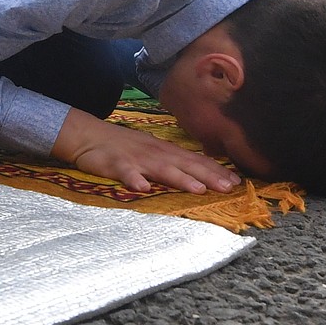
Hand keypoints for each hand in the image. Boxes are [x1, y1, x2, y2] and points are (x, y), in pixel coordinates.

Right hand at [52, 107, 240, 194]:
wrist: (88, 135)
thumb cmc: (121, 146)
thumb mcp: (150, 150)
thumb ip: (172, 160)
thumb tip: (198, 172)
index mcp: (164, 151)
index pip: (195, 160)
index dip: (216, 171)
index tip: (237, 182)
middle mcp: (155, 153)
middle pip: (185, 165)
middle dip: (208, 176)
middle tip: (228, 188)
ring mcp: (136, 158)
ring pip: (161, 168)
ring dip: (180, 178)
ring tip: (197, 189)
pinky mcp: (115, 164)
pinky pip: (125, 173)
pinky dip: (134, 179)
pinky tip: (142, 188)